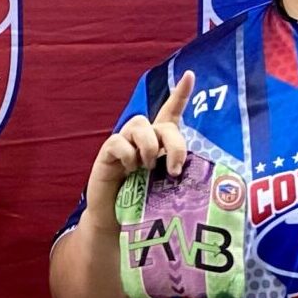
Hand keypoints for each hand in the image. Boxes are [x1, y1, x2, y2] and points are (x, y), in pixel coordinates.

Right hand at [84, 71, 194, 230]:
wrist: (116, 221)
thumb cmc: (145, 204)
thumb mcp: (166, 186)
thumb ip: (174, 171)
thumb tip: (182, 169)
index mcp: (160, 142)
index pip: (171, 112)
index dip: (180, 94)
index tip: (190, 75)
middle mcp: (143, 138)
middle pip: (162, 124)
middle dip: (174, 144)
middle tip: (175, 169)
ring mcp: (124, 143)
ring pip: (140, 126)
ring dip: (149, 147)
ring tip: (147, 169)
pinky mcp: (107, 152)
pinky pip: (119, 142)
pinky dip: (128, 156)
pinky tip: (128, 170)